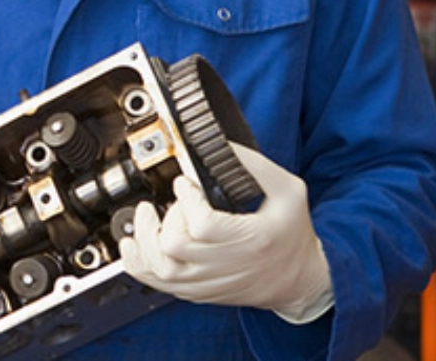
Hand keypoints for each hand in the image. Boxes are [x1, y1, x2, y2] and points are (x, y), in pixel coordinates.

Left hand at [118, 142, 333, 322]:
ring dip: (144, 239)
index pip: (203, 224)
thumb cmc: (293, 235)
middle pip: (174, 246)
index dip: (186, 199)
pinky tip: (134, 245)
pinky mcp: (198, 291)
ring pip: (160, 269)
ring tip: (146, 217)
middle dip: (166, 216)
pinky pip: (157, 284)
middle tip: (171, 202)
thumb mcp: (289, 192)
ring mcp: (209, 282)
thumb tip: (222, 144)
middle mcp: (227, 266)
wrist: (301, 281)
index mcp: (251, 240)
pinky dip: (138, 264)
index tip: (185, 183)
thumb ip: (256, 166)